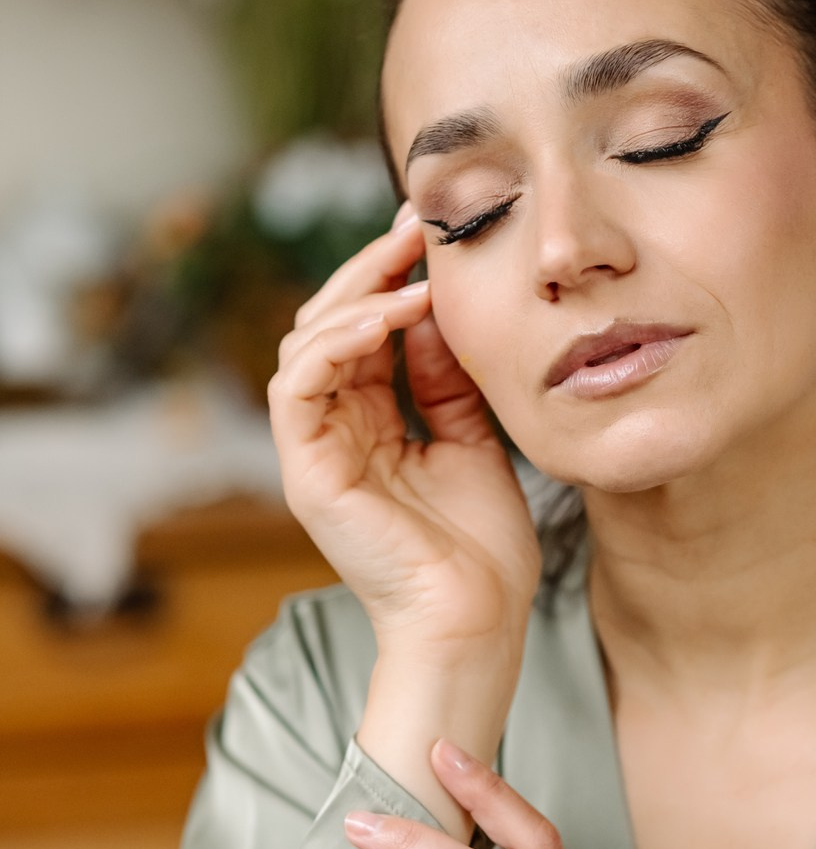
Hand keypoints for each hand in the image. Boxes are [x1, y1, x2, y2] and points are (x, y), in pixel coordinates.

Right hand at [267, 199, 541, 656]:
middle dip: (371, 270)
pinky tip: (388, 319)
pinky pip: (298, 386)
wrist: (478, 620)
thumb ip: (448, 382)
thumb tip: (440, 313)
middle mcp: (335, 433)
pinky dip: (337, 343)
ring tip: (415, 277)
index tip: (434, 235)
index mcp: (370, 427)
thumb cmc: (483, 550)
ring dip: (358, 298)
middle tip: (418, 228)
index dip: (393, 278)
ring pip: (306, 344)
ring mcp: (315, 453)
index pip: (365, 333)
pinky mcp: (306, 473)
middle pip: (328, 325)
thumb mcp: (473, 441)